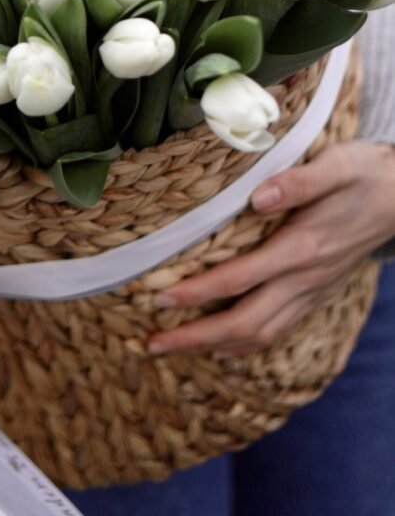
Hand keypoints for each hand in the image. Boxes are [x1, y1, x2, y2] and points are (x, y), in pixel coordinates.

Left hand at [147, 140, 394, 357]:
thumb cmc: (365, 174)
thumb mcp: (336, 166)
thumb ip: (297, 182)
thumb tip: (257, 197)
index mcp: (302, 248)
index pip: (239, 279)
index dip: (198, 293)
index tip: (159, 300)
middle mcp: (305, 280)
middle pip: (244, 323)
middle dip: (195, 337)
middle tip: (151, 345)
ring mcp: (312, 292)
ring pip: (260, 334)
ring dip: (214, 346)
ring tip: (174, 350)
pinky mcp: (316, 294)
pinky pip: (278, 331)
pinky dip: (246, 345)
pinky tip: (223, 349)